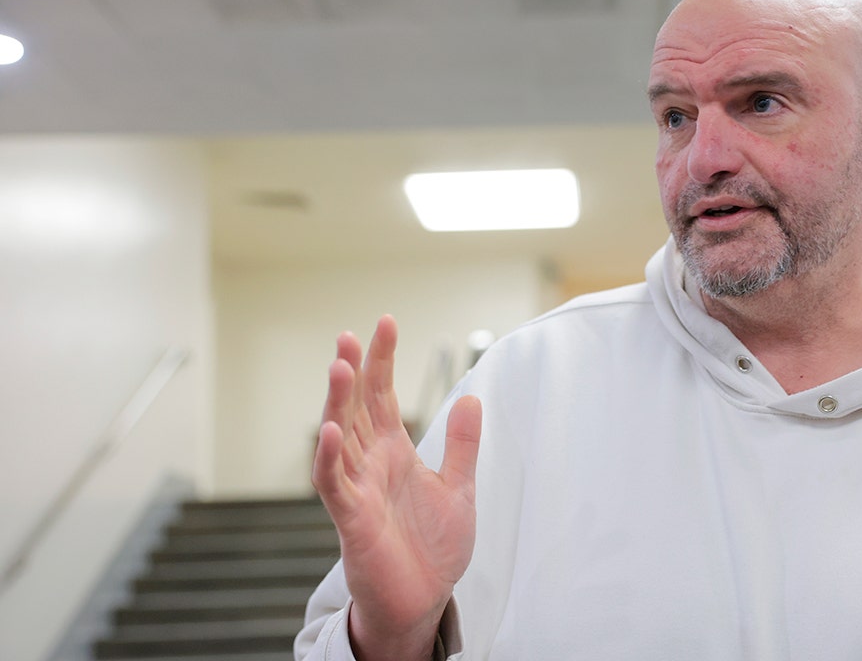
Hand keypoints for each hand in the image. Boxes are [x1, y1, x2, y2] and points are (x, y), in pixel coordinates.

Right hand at [312, 315, 481, 660]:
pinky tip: (328, 429)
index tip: (385, 323)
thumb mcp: (458, 487)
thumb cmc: (432, 548)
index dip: (383, 360)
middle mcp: (370, 463)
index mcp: (394, 452)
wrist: (423, 600)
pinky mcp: (350, 518)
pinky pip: (333, 484)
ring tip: (339, 365)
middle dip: (353, 371)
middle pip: (356, 408)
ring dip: (336, 402)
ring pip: (339, 437)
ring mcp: (357, 488)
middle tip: (349, 336)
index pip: (383, 396)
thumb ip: (463, 445)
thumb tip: (471, 396)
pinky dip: (328, 457)